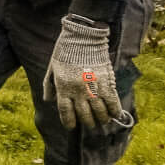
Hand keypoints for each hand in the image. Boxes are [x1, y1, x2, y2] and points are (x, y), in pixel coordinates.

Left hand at [43, 13, 122, 129]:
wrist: (81, 37)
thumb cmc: (65, 52)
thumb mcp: (52, 68)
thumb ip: (49, 85)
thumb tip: (48, 100)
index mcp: (63, 88)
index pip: (66, 112)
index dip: (69, 122)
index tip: (71, 126)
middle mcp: (77, 91)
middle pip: (84, 114)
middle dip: (88, 122)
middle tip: (91, 124)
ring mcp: (92, 87)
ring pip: (99, 111)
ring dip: (102, 118)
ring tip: (103, 120)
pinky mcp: (106, 81)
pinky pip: (112, 101)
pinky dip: (115, 110)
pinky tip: (116, 114)